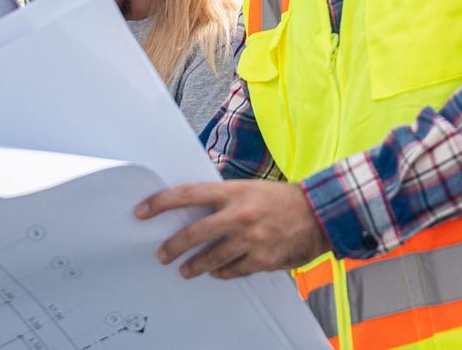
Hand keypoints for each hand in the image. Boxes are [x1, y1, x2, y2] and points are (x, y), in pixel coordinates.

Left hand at [136, 180, 330, 279]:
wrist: (319, 213)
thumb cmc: (281, 199)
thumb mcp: (250, 189)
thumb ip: (223, 199)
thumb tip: (194, 210)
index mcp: (234, 192)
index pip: (188, 195)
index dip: (161, 203)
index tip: (142, 211)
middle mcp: (240, 215)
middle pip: (194, 233)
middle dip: (173, 247)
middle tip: (163, 255)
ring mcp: (251, 239)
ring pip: (210, 258)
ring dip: (194, 266)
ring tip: (186, 270)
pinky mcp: (262, 259)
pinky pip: (232, 271)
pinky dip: (222, 272)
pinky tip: (218, 271)